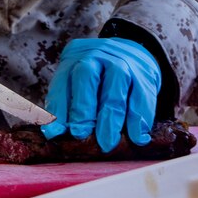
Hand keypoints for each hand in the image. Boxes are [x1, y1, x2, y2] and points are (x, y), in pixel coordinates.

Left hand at [42, 38, 160, 152]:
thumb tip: (53, 133)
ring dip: (111, 116)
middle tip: (81, 134)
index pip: (63, 81)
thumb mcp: (76, 84)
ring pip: (116, 84)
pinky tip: (136, 137)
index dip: (58, 107)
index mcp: (74, 58)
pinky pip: (141, 95)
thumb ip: (65, 106)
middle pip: (87, 75)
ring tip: (107, 143)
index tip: (55, 133)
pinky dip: (139, 118)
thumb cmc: (98, 79)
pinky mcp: (144, 74)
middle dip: (83, 107)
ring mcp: (122, 62)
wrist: (133, 54)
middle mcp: (96, 55)